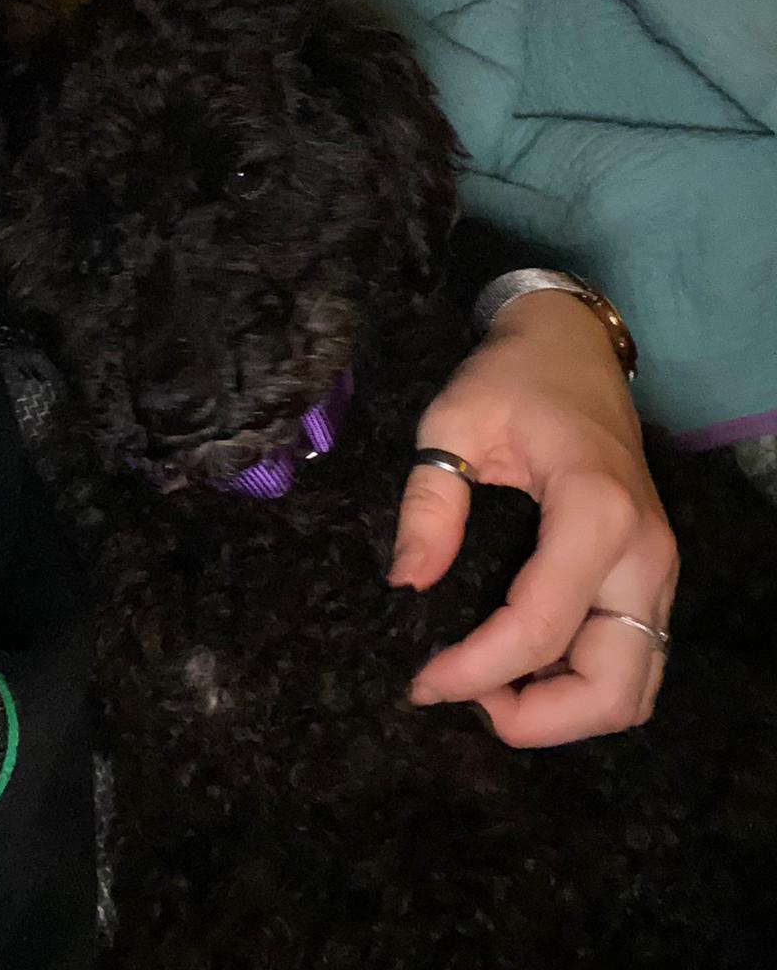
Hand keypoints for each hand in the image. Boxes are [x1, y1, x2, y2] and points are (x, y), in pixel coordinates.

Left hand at [390, 290, 678, 747]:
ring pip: (634, 688)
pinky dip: (581, 685)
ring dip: (564, 711)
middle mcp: (643, 552)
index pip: (540, 628)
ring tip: (488, 685)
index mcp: (595, 511)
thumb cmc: (512, 378)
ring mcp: (658, 569)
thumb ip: (429, 503)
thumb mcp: (452, 422)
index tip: (421, 683)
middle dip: (537, 719)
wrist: (571, 346)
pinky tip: (521, 667)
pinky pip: (633, 660)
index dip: (476, 673)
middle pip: (614, 689)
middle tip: (463, 696)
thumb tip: (407, 582)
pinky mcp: (651, 575)